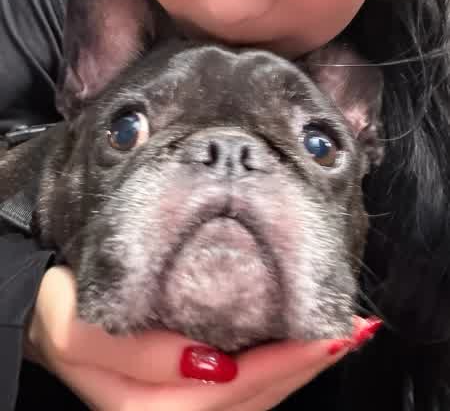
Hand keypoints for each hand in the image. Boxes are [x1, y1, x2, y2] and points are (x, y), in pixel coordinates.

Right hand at [25, 266, 379, 410]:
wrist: (47, 318)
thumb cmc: (60, 319)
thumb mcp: (79, 334)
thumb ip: (140, 355)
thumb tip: (211, 361)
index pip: (232, 392)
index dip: (284, 365)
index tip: (326, 335)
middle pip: (255, 401)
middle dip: (306, 366)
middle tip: (351, 331)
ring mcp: (183, 404)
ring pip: (256, 399)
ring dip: (299, 367)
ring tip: (340, 335)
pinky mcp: (190, 387)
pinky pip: (246, 388)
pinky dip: (279, 366)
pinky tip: (299, 347)